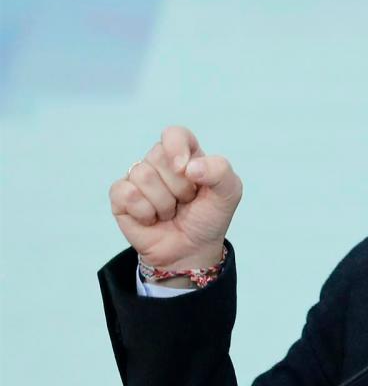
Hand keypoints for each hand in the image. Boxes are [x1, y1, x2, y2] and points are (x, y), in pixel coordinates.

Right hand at [109, 126, 241, 270]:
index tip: (188, 171)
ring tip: (170, 212)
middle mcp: (160, 162)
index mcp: (186, 154)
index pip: (174, 134)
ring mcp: (138, 178)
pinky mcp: (121, 196)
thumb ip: (220, 171)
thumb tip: (189, 166)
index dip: (177, 148)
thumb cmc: (208, 218)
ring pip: (143, 176)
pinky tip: (152, 219)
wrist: (191, 251)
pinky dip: (145, 212)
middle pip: (159, 156)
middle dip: (179, 187)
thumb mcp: (229, 194)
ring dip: (164, 203)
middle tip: (185, 202)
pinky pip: (127, 194)